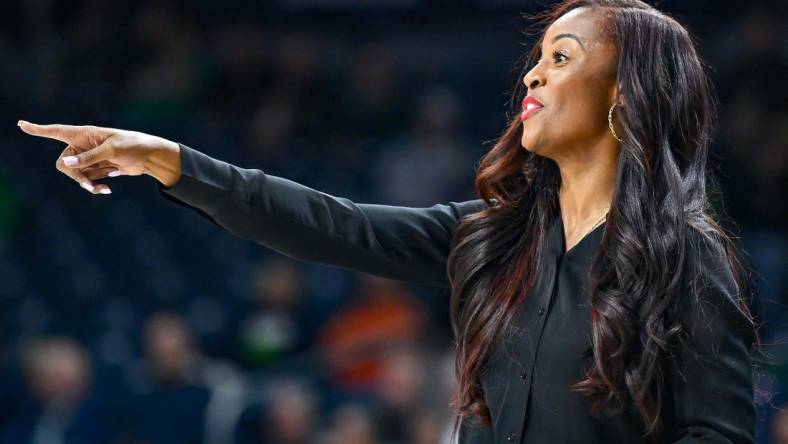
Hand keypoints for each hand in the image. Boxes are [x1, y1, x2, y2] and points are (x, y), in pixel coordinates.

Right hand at [17, 120, 179, 193]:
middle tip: (88, 184)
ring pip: (76, 175)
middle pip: (64, 163)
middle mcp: (83, 146)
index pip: (56, 131)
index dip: (38, 129)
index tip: (21, 125)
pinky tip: (107, 190)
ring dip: (87, 183)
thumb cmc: (133, 146)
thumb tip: (67, 164)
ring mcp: (90, 158)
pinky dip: (95, 186)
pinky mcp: (98, 169)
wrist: (150, 158)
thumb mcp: (112, 151)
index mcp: (84, 134)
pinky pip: (88, 180)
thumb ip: (90, 158)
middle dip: (75, 175)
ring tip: (102, 189)